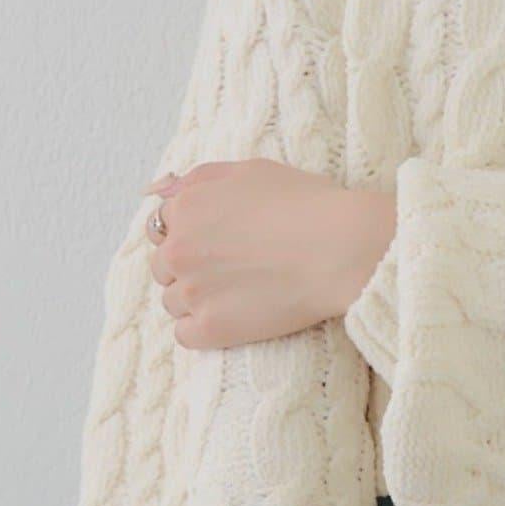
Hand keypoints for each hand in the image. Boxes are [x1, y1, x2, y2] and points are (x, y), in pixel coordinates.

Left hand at [143, 160, 395, 348]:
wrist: (343, 249)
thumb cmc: (308, 205)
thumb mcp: (251, 170)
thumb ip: (201, 178)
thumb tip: (161, 191)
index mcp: (186, 208)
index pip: (163, 226)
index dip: (191, 234)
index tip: (220, 243)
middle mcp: (178, 248)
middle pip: (163, 266)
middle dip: (190, 267)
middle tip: (233, 270)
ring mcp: (192, 291)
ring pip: (172, 301)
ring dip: (197, 299)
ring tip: (239, 294)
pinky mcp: (211, 328)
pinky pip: (185, 334)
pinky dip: (204, 329)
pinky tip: (233, 318)